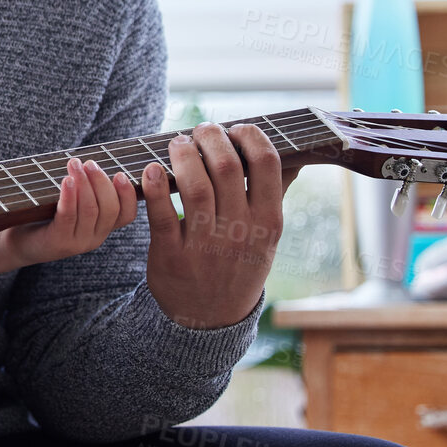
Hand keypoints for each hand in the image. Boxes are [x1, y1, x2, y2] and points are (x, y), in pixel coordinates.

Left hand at [5, 158, 136, 265]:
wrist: (18, 243)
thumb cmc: (46, 217)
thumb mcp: (72, 206)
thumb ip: (86, 190)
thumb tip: (93, 161)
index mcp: (101, 228)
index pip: (126, 214)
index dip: (127, 194)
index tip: (120, 174)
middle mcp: (94, 238)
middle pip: (110, 209)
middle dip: (101, 182)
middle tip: (90, 163)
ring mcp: (77, 242)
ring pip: (90, 210)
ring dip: (84, 183)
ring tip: (75, 164)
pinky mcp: (58, 242)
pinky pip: (69, 216)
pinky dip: (69, 196)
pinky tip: (67, 180)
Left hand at [143, 122, 299, 328]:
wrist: (211, 318)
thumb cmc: (239, 265)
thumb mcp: (267, 237)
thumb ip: (275, 195)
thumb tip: (296, 158)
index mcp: (268, 222)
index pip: (267, 164)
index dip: (250, 136)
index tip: (237, 128)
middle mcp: (240, 232)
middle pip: (227, 168)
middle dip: (211, 138)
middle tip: (201, 130)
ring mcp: (206, 245)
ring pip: (195, 186)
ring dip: (183, 155)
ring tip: (178, 143)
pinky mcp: (172, 256)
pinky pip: (162, 215)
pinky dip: (155, 188)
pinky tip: (151, 169)